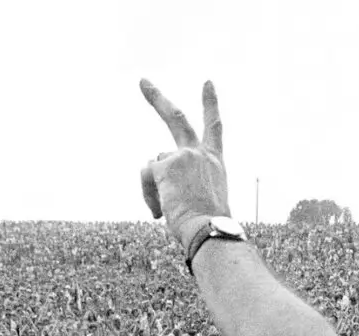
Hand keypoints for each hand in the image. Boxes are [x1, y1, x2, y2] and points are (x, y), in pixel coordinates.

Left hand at [139, 80, 228, 245]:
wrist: (211, 230)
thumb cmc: (210, 227)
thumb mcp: (206, 201)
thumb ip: (187, 184)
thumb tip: (161, 184)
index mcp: (215, 163)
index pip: (214, 128)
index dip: (210, 104)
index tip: (207, 83)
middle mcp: (200, 154)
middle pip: (176, 118)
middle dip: (157, 98)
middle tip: (142, 81)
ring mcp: (182, 156)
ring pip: (154, 166)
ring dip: (155, 189)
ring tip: (169, 211)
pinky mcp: (165, 165)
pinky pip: (146, 177)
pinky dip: (149, 196)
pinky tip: (160, 211)